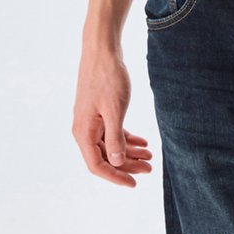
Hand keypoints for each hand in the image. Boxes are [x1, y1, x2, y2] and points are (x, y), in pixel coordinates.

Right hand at [73, 48, 152, 186]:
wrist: (102, 50)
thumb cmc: (108, 78)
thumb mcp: (115, 110)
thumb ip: (115, 138)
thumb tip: (117, 163)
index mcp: (83, 132)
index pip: (98, 165)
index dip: (116, 176)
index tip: (134, 183)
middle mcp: (84, 129)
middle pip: (105, 157)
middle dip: (127, 165)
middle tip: (149, 169)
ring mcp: (91, 120)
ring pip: (110, 144)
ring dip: (129, 152)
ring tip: (150, 156)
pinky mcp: (98, 111)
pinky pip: (112, 131)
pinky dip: (126, 137)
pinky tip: (142, 141)